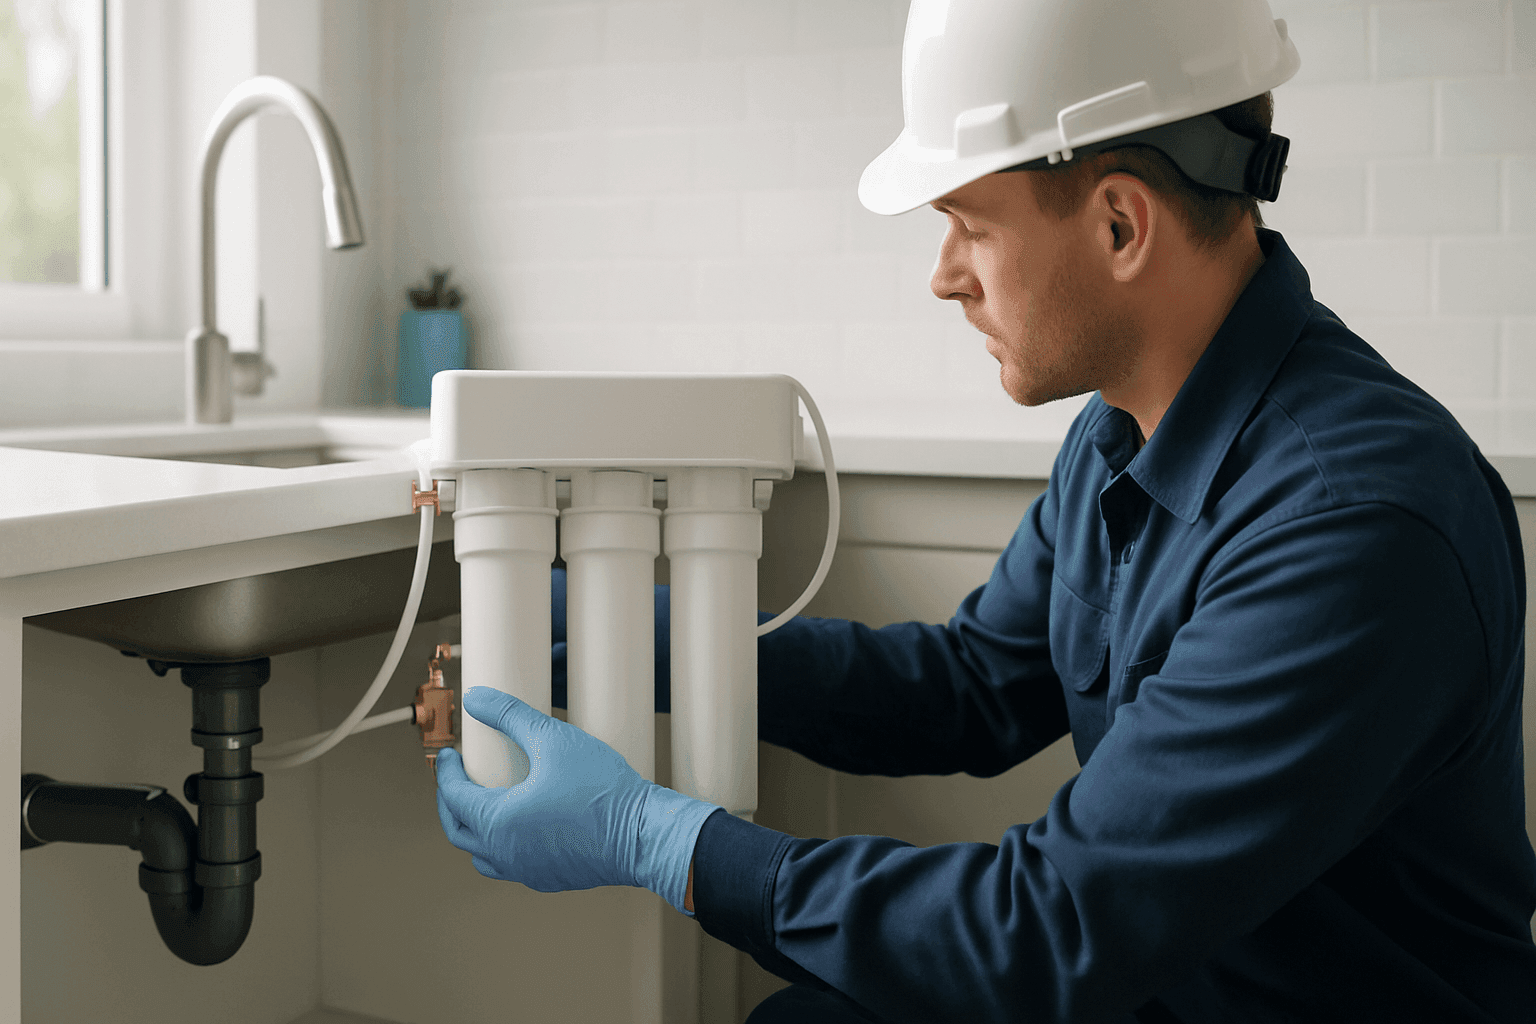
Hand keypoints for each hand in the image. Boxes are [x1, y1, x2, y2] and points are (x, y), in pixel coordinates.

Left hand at [435, 687, 717, 911]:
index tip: (448, 755)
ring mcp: (526, 871)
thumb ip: (510, 715)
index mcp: (497, 822)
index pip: (453, 796)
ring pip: (482, 854)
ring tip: (483, 802)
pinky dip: (502, 845)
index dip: (445, 772)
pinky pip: (510, 865)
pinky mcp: (548, 878)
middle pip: (458, 830)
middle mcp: (505, 853)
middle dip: (451, 801)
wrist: (643, 834)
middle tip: (456, 778)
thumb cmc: (602, 791)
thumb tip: (477, 698)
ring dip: (474, 828)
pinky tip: (519, 826)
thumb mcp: (553, 739)